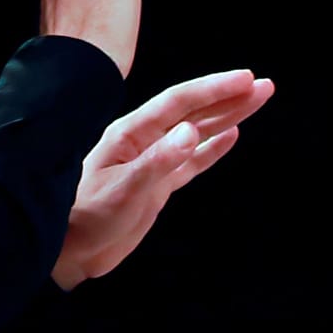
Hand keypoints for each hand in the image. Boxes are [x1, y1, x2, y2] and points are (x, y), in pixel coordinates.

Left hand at [53, 69, 274, 288]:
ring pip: (198, 133)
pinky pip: (191, 162)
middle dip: (229, 97)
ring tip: (257, 100)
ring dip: (227, 117)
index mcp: (132, 134)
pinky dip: (212, 149)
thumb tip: (192, 132)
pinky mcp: (156, 186)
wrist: (67, 252)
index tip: (246, 80)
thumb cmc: (87, 219)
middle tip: (264, 85)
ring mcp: (152, 163)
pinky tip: (231, 135)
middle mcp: (144, 142)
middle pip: (194, 112)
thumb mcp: (123, 191)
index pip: (180, 103)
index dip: (214, 90)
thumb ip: (158, 162)